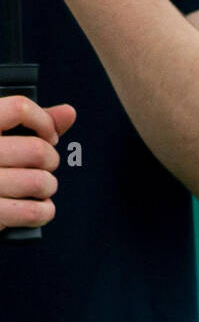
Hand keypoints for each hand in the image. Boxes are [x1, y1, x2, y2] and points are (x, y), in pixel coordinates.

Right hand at [0, 97, 75, 230]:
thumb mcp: (2, 138)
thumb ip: (31, 124)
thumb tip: (69, 112)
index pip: (20, 109)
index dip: (44, 122)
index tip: (49, 136)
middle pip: (39, 150)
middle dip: (50, 160)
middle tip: (41, 166)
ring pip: (40, 182)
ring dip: (48, 186)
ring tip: (37, 187)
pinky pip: (36, 212)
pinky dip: (46, 211)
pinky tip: (37, 207)